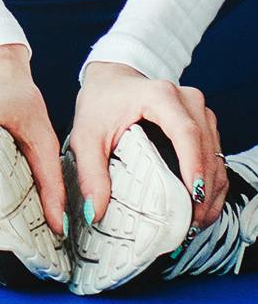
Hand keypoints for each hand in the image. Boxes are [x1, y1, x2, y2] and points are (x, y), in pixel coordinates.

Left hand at [68, 61, 225, 231]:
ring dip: (212, 192)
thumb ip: (90, 172)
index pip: (186, 132)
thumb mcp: (86, 134)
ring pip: (217, 157)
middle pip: (206, 150)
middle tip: (190, 225)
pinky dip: (212, 184)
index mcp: (160, 96)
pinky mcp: (204, 124)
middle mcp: (187, 100)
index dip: (193, 166)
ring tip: (195, 223)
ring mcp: (200, 111)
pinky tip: (201, 208)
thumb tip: (94, 211)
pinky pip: (217, 158)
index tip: (193, 197)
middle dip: (203, 191)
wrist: (112, 78)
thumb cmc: (101, 101)